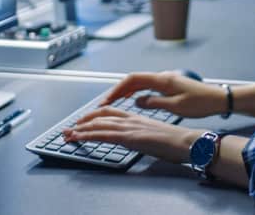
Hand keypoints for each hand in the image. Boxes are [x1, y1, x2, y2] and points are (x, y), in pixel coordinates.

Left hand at [65, 107, 203, 163]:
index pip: (111, 112)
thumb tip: (137, 139)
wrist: (187, 142)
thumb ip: (143, 134)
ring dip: (80, 129)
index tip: (84, 121)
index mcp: (138, 118)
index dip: (95, 115)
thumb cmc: (177, 141)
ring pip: (99, 124)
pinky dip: (88, 135)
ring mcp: (130, 127)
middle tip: (70, 128)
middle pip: (101, 116)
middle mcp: (131, 119)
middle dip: (83, 121)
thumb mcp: (155, 135)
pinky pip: (104, 134)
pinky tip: (79, 137)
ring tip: (67, 134)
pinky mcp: (130, 137)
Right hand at [100, 71, 227, 117]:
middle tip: (105, 102)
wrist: (218, 99)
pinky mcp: (170, 84)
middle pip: (134, 79)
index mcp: (163, 80)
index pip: (133, 79)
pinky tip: (132, 99)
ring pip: (140, 82)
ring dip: (126, 90)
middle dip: (118, 90)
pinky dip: (136, 91)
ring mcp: (166, 79)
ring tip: (114, 102)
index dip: (117, 88)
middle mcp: (163, 76)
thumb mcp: (176, 107)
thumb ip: (154, 103)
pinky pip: (148, 85)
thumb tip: (137, 101)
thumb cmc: (201, 103)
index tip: (107, 99)